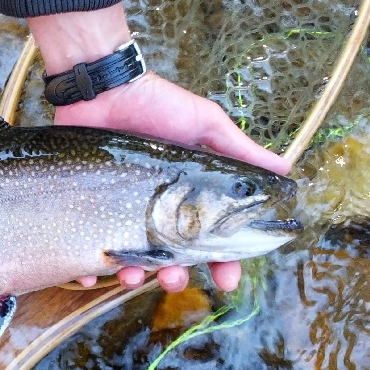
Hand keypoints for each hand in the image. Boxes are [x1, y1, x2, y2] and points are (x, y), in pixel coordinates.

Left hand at [28, 4, 290, 292]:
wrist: (103, 89)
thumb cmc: (158, 105)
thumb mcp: (205, 125)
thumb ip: (240, 151)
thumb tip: (285, 171)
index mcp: (188, 196)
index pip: (211, 239)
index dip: (223, 262)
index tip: (228, 280)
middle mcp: (155, 209)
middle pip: (171, 258)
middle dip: (175, 276)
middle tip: (174, 278)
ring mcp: (121, 211)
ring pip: (131, 260)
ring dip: (134, 276)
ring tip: (130, 275)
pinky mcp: (90, 209)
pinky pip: (83, 248)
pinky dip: (84, 271)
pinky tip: (85, 277)